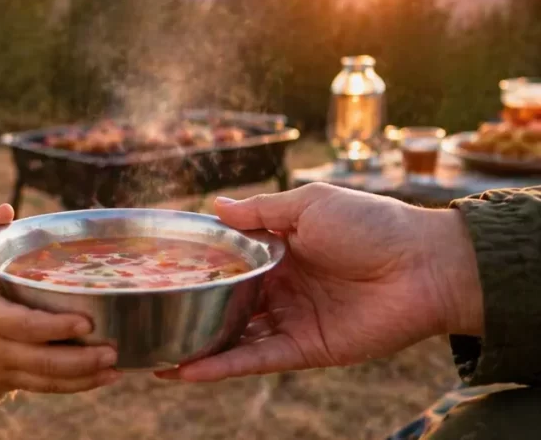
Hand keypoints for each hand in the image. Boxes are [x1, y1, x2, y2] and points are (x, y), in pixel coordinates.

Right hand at [0, 205, 119, 393]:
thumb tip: (5, 212)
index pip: (22, 326)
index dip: (54, 327)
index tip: (85, 321)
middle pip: (41, 361)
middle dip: (80, 360)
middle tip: (113, 350)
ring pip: (44, 380)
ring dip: (82, 378)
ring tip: (115, 370)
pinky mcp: (2, 381)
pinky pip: (39, 387)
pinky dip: (70, 387)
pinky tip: (98, 379)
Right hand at [158, 183, 480, 382]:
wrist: (425, 265)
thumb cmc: (372, 223)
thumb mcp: (309, 205)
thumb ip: (260, 211)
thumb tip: (215, 205)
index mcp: (281, 249)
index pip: (229, 260)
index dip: (198, 265)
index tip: (159, 268)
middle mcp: (281, 286)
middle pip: (226, 301)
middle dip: (191, 308)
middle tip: (148, 314)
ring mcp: (291, 319)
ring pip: (234, 335)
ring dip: (198, 345)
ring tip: (155, 350)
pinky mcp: (305, 349)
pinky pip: (256, 358)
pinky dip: (222, 366)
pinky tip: (187, 370)